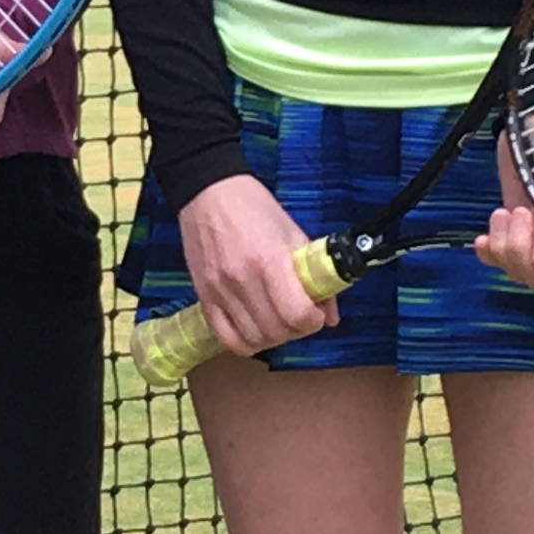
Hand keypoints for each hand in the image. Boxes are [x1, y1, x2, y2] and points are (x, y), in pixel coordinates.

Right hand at [177, 171, 337, 357]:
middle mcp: (242, 280)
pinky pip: (225, 337)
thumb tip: (330, 315)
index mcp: (270, 261)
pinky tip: (255, 329)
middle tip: (300, 317)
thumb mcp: (293, 234)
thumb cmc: (255, 207)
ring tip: (278, 322)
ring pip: (252, 339)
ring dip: (272, 338)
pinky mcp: (203, 295)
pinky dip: (245, 342)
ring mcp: (219, 291)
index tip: (316, 314)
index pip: (297, 314)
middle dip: (296, 331)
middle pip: (275, 332)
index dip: (313, 321)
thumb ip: (314, 275)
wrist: (208, 192)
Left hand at [476, 122, 533, 297]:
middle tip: (523, 212)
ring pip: (514, 270)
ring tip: (510, 211)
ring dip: (506, 243)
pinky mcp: (511, 230)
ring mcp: (533, 241)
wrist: (532, 127)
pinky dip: (489, 250)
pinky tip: (487, 236)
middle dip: (523, 252)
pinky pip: (495, 259)